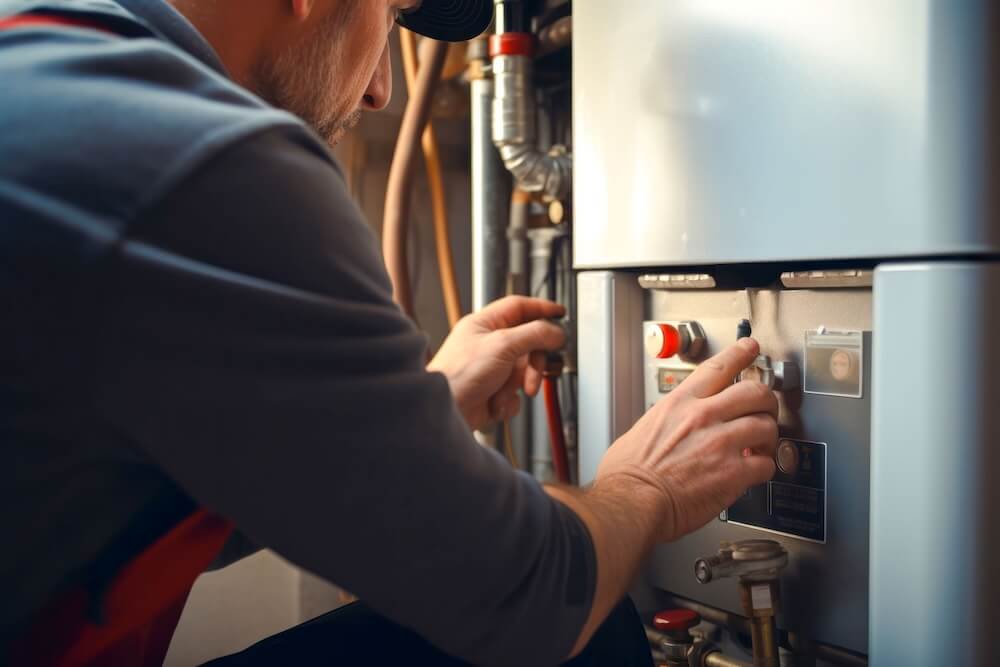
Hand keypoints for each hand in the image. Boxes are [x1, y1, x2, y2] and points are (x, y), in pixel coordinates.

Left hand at [428, 296, 565, 430]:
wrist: (447, 411)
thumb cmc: (459, 374)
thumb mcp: (503, 345)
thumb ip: (534, 334)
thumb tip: (556, 331)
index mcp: (485, 324)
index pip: (519, 307)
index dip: (541, 308)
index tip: (560, 313)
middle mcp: (488, 344)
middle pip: (527, 342)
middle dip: (534, 361)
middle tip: (537, 369)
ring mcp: (491, 369)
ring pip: (524, 371)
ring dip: (520, 383)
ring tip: (507, 391)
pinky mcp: (492, 391)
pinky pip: (516, 393)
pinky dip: (510, 400)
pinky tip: (496, 402)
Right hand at [595, 338, 777, 542]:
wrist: (631, 502)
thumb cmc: (627, 475)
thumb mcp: (640, 430)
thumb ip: (664, 423)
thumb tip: (667, 430)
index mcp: (679, 404)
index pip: (718, 367)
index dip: (739, 353)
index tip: (750, 347)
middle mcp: (703, 417)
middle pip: (754, 392)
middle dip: (765, 402)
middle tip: (764, 411)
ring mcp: (721, 443)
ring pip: (766, 425)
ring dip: (767, 438)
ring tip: (759, 448)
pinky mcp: (733, 472)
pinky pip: (766, 464)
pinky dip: (764, 468)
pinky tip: (753, 473)